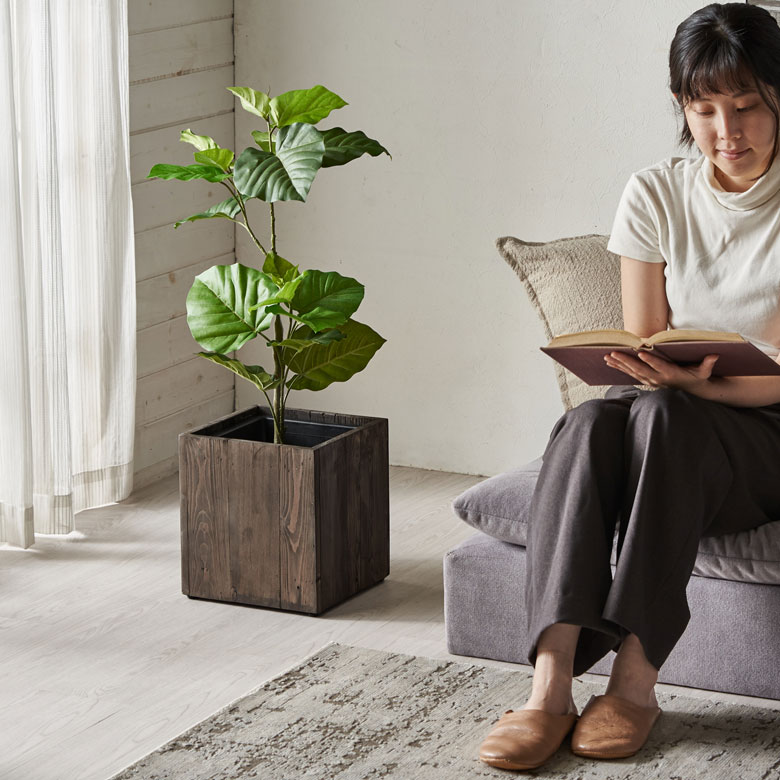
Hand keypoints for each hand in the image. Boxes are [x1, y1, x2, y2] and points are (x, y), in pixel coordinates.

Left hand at [604, 349, 718, 391]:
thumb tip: (714, 356)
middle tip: (613, 353)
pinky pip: (631, 374)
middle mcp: (658, 379)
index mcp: (671, 375)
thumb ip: (707, 365)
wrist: (691, 391)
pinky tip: (610, 362)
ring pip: (632, 372)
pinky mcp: (646, 381)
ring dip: (619, 364)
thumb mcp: (704, 372)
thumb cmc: (697, 378)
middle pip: (640, 369)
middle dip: (626, 361)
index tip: (641, 352)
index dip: (650, 360)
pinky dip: (620, 368)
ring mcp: (651, 381)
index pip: (659, 366)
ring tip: (606, 357)